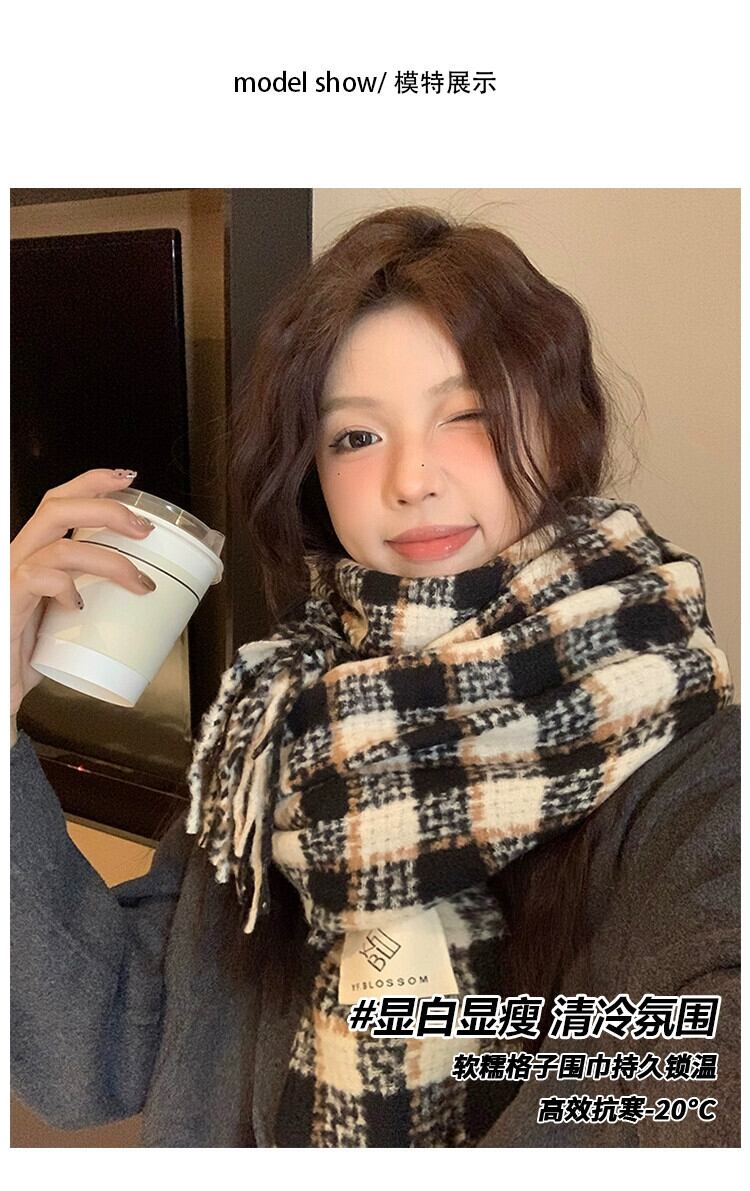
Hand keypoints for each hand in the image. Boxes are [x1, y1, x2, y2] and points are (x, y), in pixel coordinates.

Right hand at [10, 468, 156, 718]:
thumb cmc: (30, 650)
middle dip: (106, 509)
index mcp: (36, 551)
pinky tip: (79, 605)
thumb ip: (96, 593)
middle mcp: (20, 556)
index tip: (130, 479)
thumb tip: (148, 590)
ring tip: (139, 581)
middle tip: (144, 528)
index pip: (59, 501)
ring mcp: (11, 576)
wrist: (0, 682)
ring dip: (109, 560)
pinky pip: (40, 580)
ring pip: (61, 547)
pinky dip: (67, 588)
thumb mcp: (69, 613)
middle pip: (56, 507)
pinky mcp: (9, 601)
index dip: (92, 482)